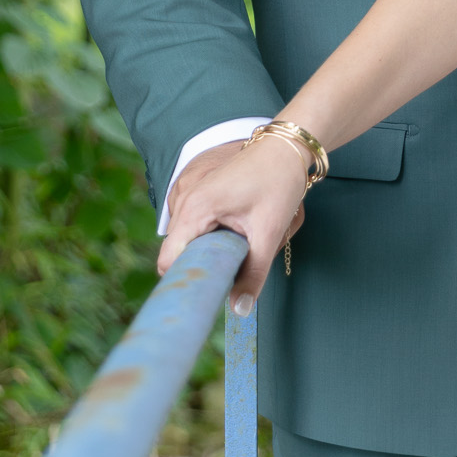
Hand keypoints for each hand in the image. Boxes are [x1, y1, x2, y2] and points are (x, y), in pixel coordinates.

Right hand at [158, 134, 306, 313]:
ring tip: (241, 243)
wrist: (287, 147)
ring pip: (188, 241)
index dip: (185, 281)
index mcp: (195, 209)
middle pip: (178, 253)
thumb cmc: (278, 182)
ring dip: (210, 250)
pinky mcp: (199, 196)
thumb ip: (253, 274)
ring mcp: (189, 196)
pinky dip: (213, 236)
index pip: (170, 261)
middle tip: (233, 271)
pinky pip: (196, 227)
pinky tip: (239, 230)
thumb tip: (240, 310)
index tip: (206, 295)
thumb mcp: (269, 232)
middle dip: (203, 266)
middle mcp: (184, 202)